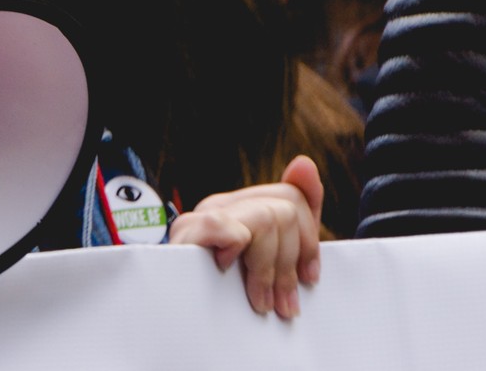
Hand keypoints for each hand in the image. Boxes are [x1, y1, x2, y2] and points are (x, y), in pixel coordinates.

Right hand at [169, 155, 323, 318]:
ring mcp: (201, 218)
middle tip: (283, 304)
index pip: (291, 195)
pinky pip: (224, 225)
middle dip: (291, 261)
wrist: (176, 323)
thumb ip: (292, 223)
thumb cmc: (221, 298)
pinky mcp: (186, 234)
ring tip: (261, 303)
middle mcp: (219, 206)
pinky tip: (226, 271)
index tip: (307, 279)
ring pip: (264, 218)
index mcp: (240, 209)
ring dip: (267, 270)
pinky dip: (233, 247)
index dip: (309, 241)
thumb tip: (304, 162)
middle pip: (284, 208)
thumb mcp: (268, 264)